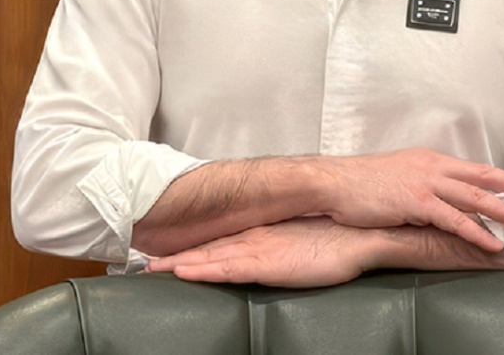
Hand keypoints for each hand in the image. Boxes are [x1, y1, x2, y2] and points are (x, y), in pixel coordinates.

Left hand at [145, 218, 375, 287]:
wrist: (358, 234)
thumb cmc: (335, 240)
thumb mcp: (300, 243)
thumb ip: (282, 247)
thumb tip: (273, 254)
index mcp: (261, 232)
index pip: (219, 241)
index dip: (192, 247)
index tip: (167, 254)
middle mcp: (254, 236)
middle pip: (207, 247)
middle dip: (176, 255)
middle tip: (146, 262)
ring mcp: (258, 247)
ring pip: (209, 256)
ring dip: (180, 263)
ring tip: (152, 269)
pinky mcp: (266, 261)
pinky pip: (227, 267)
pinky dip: (202, 268)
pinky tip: (183, 271)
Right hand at [317, 148, 503, 252]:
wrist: (334, 182)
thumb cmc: (361, 183)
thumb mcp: (398, 175)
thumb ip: (422, 184)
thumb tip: (439, 200)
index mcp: (430, 160)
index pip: (474, 168)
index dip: (503, 176)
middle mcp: (432, 167)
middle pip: (483, 176)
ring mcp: (425, 183)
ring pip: (475, 196)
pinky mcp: (416, 202)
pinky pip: (453, 219)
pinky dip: (476, 231)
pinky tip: (492, 243)